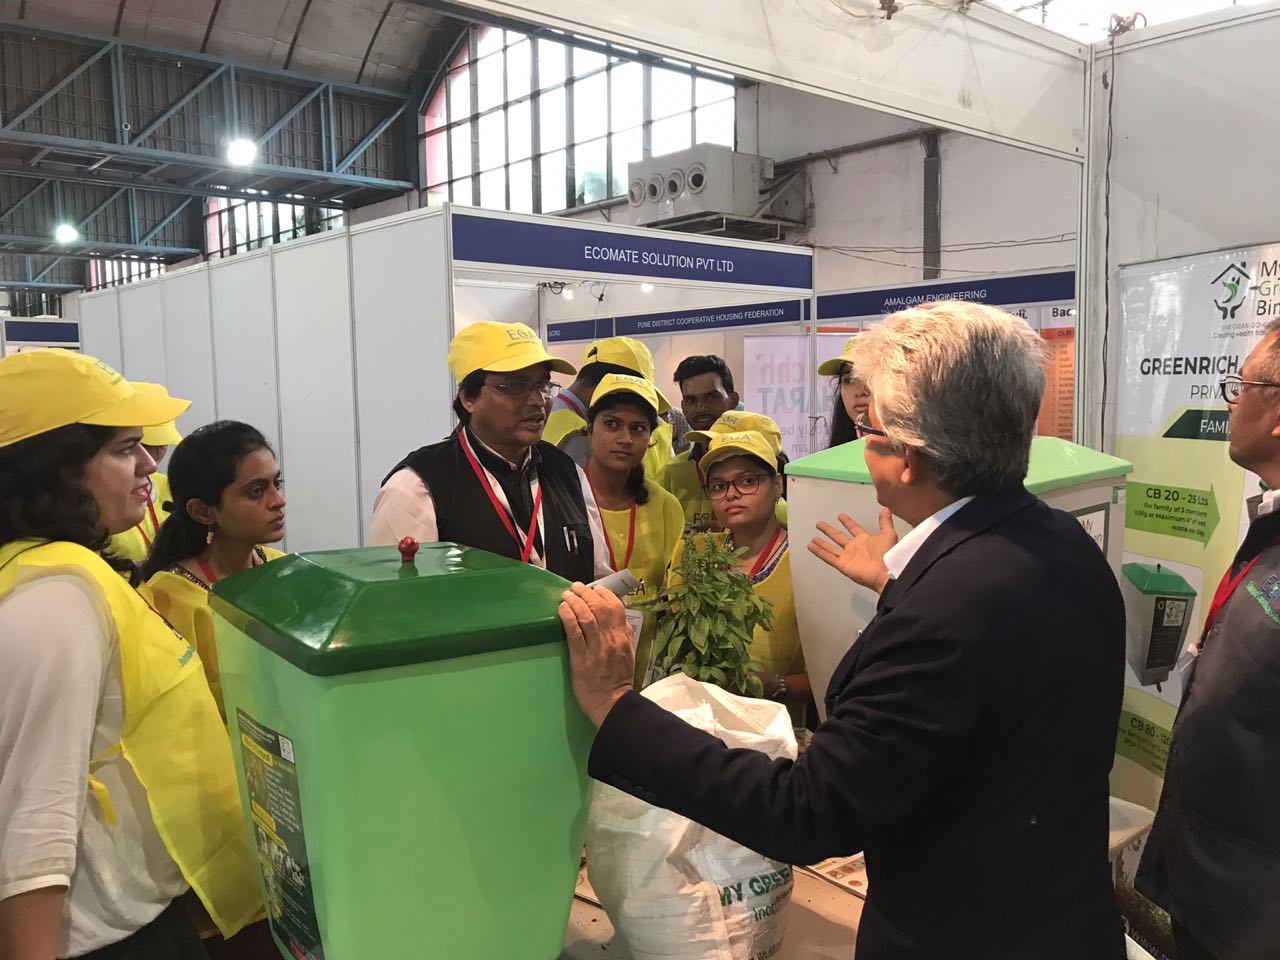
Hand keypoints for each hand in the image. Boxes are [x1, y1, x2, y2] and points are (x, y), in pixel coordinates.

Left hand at [558, 583, 635, 726]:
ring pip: (586, 616)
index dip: (603, 593)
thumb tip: (622, 620)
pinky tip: (562, 609)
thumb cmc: (618, 680)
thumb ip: (626, 636)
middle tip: (575, 588)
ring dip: (575, 602)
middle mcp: (611, 639)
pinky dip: (568, 617)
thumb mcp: (629, 654)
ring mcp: (597, 649)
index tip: (593, 588)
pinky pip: (575, 633)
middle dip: (586, 593)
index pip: (616, 606)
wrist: (612, 703)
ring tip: (566, 595)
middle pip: (599, 607)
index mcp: (623, 637)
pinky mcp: (582, 659)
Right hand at [808, 508, 896, 592]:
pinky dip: (819, 552)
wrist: (885, 572)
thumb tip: (886, 509)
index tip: (840, 516)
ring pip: (830, 548)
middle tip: (820, 524)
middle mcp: (854, 548)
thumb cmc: (887, 555)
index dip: (847, 522)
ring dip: (822, 543)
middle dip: (829, 530)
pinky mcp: (842, 565)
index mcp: (864, 540)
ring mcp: (847, 556)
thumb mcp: (888, 534)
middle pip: (838, 537)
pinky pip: (828, 557)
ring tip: (813, 538)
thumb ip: (885, 522)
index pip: (853, 528)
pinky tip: (811, 546)